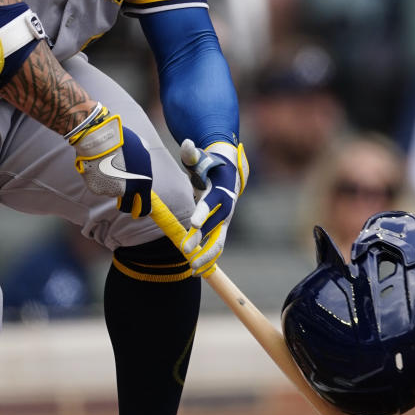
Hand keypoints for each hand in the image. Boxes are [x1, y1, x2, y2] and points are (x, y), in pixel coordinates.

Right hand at [67, 106, 152, 215]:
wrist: (100, 138)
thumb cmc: (123, 141)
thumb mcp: (142, 150)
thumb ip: (143, 165)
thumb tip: (141, 169)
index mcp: (143, 183)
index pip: (144, 208)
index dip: (141, 209)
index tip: (138, 210)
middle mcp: (128, 191)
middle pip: (125, 205)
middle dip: (124, 202)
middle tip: (121, 192)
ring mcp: (111, 191)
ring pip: (111, 192)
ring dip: (111, 184)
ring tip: (108, 166)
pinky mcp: (97, 189)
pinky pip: (100, 187)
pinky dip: (99, 180)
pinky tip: (99, 167)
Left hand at [179, 138, 248, 275]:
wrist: (228, 173)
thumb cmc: (209, 165)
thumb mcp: (200, 157)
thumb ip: (192, 152)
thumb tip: (187, 143)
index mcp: (220, 191)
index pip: (212, 204)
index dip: (203, 213)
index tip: (194, 224)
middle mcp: (226, 209)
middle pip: (216, 229)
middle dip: (201, 242)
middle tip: (186, 252)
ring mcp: (225, 221)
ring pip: (219, 243)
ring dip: (206, 257)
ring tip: (192, 269)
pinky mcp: (221, 229)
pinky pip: (216, 247)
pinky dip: (207, 259)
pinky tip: (195, 271)